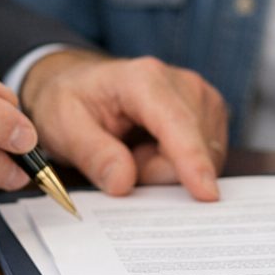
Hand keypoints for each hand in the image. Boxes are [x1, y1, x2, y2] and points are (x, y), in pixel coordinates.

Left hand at [22, 50, 226, 200]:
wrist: (84, 85)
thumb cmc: (72, 102)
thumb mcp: (63, 127)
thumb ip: (93, 155)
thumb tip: (123, 182)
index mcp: (144, 79)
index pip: (177, 124)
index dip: (192, 161)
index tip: (206, 194)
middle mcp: (183, 83)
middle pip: (191, 150)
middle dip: (155, 171)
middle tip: (119, 157)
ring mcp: (203, 98)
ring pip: (203, 159)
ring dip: (166, 169)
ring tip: (135, 150)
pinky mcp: (211, 115)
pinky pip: (207, 160)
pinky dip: (177, 165)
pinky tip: (153, 150)